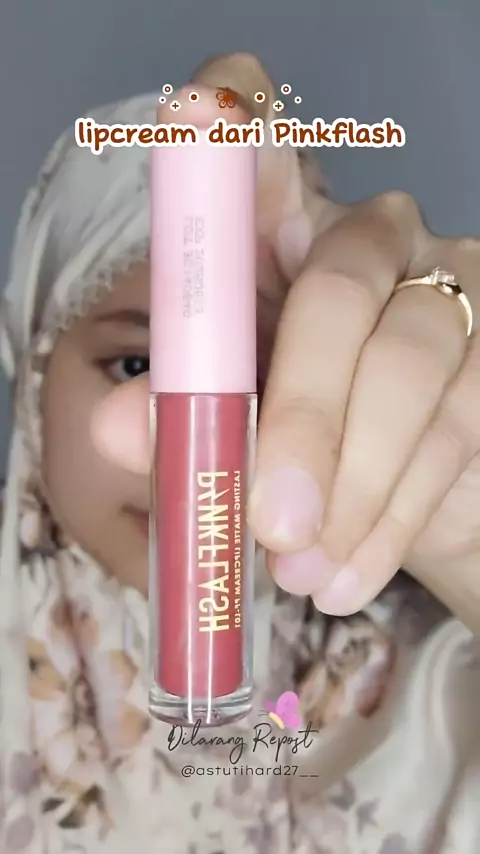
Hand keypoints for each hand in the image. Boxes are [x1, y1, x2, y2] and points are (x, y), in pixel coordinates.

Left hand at [92, 53, 479, 628]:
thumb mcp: (236, 430)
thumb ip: (180, 418)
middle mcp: (372, 240)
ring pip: (410, 366)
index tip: (209, 116)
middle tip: (272, 524)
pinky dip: (397, 516)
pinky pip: (459, 428)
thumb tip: (114, 425)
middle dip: (301, 419)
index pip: (262, 153)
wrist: (409, 502)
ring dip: (354, 490)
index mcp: (286, 241)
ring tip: (302, 572)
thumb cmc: (309, 449)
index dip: (236, 125)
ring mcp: (450, 285)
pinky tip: (349, 574)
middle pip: (337, 289)